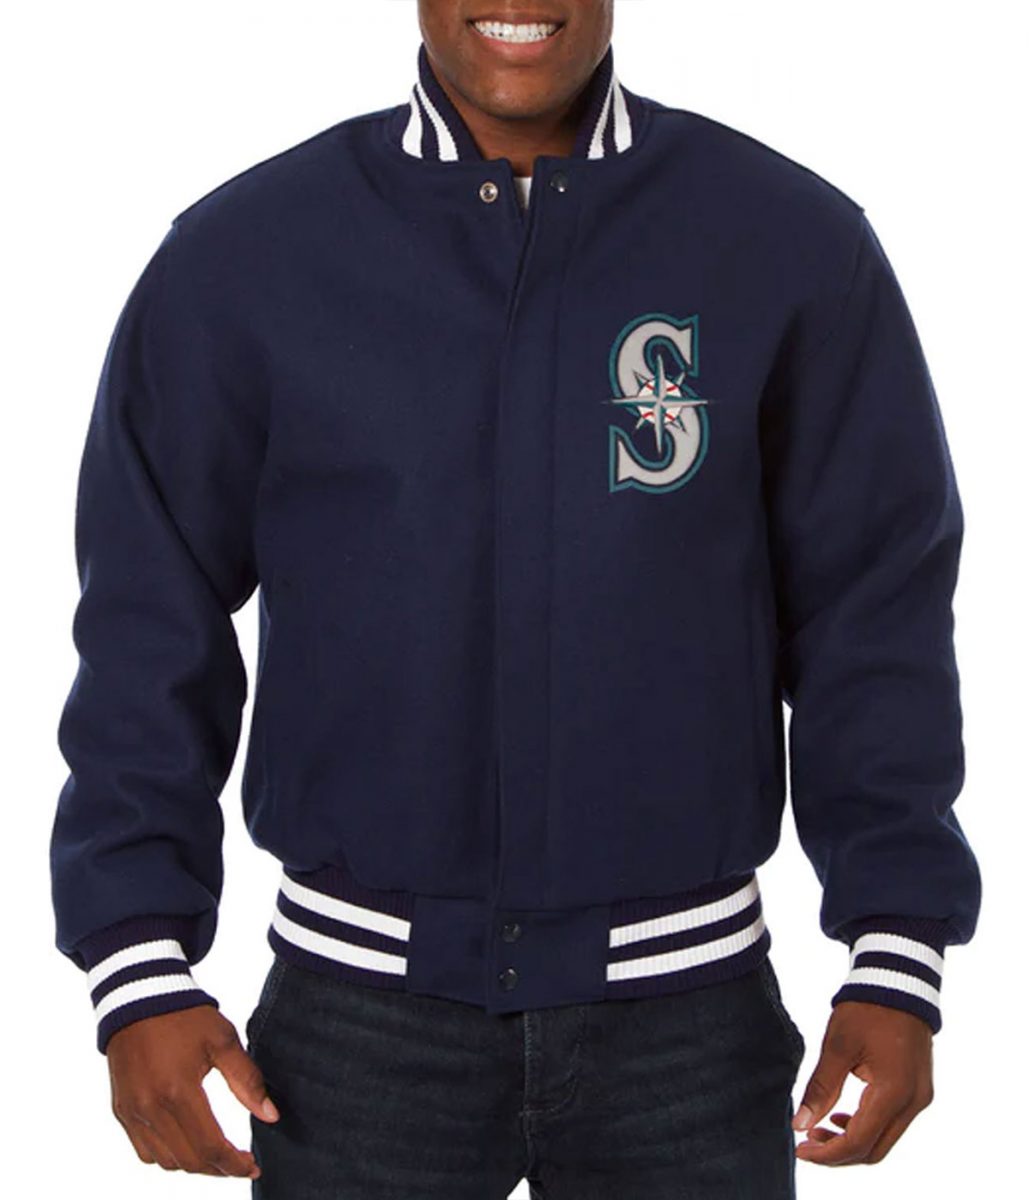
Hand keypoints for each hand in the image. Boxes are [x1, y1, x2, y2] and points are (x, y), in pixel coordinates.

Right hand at [107, 1004, 279, 1178]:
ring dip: (193, 1164)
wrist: (140, 997)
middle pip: (188, 1161)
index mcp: (178, 1090)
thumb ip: (247, 1080)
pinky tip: (187, 1143)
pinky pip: (144, 1150)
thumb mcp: (223, 1040)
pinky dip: (168, 1155)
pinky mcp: (121, 1109)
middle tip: (240, 1163)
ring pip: (165, 1161)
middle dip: (218, 1169)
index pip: (210, 1146)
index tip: (253, 1166)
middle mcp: (150, 1107)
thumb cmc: (186, 1016)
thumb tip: (271, 1116)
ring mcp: (132, 1111)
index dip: (234, 1164)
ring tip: (218, 1155)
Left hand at [791, 1000, 933, 1165]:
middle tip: (806, 1144)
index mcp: (894, 1092)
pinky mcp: (918, 1091)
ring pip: (884, 1139)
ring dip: (852, 1142)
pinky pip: (892, 1123)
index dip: (828, 1153)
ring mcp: (920, 1098)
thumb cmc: (866, 1009)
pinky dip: (867, 1127)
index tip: (800, 1150)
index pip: (859, 1142)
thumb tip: (800, 1124)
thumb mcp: (838, 1046)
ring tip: (819, 1129)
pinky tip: (841, 1117)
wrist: (898, 982)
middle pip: (875, 1150)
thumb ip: (821, 1089)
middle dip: (839, 1154)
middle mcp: (914, 1102)